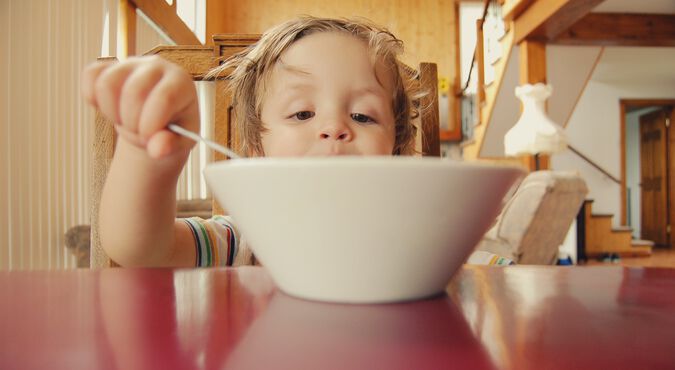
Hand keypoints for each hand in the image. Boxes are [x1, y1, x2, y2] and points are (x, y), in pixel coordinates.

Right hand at [81, 55, 199, 158]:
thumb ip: (171, 146)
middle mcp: (156, 66)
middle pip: (134, 92)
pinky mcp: (108, 66)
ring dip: (111, 113)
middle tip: (139, 132)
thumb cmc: (173, 128)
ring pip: (107, 83)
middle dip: (132, 123)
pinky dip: (93, 98)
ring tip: (125, 121)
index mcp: (181, 82)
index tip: (148, 138)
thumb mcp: (180, 141)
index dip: (150, 125)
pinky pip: (91, 75)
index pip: (163, 98)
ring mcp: (130, 63)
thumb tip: (157, 149)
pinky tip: (110, 110)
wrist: (155, 118)